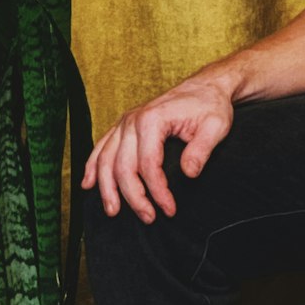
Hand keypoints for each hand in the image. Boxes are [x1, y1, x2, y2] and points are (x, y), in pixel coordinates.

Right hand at [81, 77, 233, 223]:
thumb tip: (189, 174)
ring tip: (113, 211)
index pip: (148, 165)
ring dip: (107, 189)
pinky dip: (92, 166)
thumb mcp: (216, 126)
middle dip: (134, 197)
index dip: (157, 191)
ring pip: (106, 160)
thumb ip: (202, 150)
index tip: (169, 208)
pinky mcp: (124, 126)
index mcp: (153, 119)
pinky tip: (88, 184)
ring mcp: (125, 122)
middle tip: (149, 217)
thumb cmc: (210, 105)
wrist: (205, 87)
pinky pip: (101, 147)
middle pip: (123, 167)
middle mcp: (133, 120)